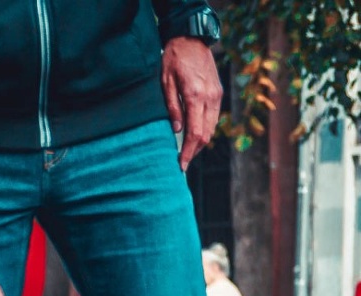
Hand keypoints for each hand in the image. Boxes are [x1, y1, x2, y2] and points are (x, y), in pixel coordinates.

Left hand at [162, 37, 222, 171]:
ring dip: (200, 143)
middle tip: (181, 163)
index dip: (188, 152)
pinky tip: (194, 136)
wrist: (191, 40)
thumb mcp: (165, 83)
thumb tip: (176, 131)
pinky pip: (213, 118)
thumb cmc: (174, 60)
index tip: (180, 165)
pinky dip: (205, 130)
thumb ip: (172, 108)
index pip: (195, 133)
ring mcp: (217, 96)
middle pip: (206, 134)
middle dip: (194, 151)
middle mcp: (211, 98)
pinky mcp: (218, 93)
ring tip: (186, 153)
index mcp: (196, 96)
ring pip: (212, 128)